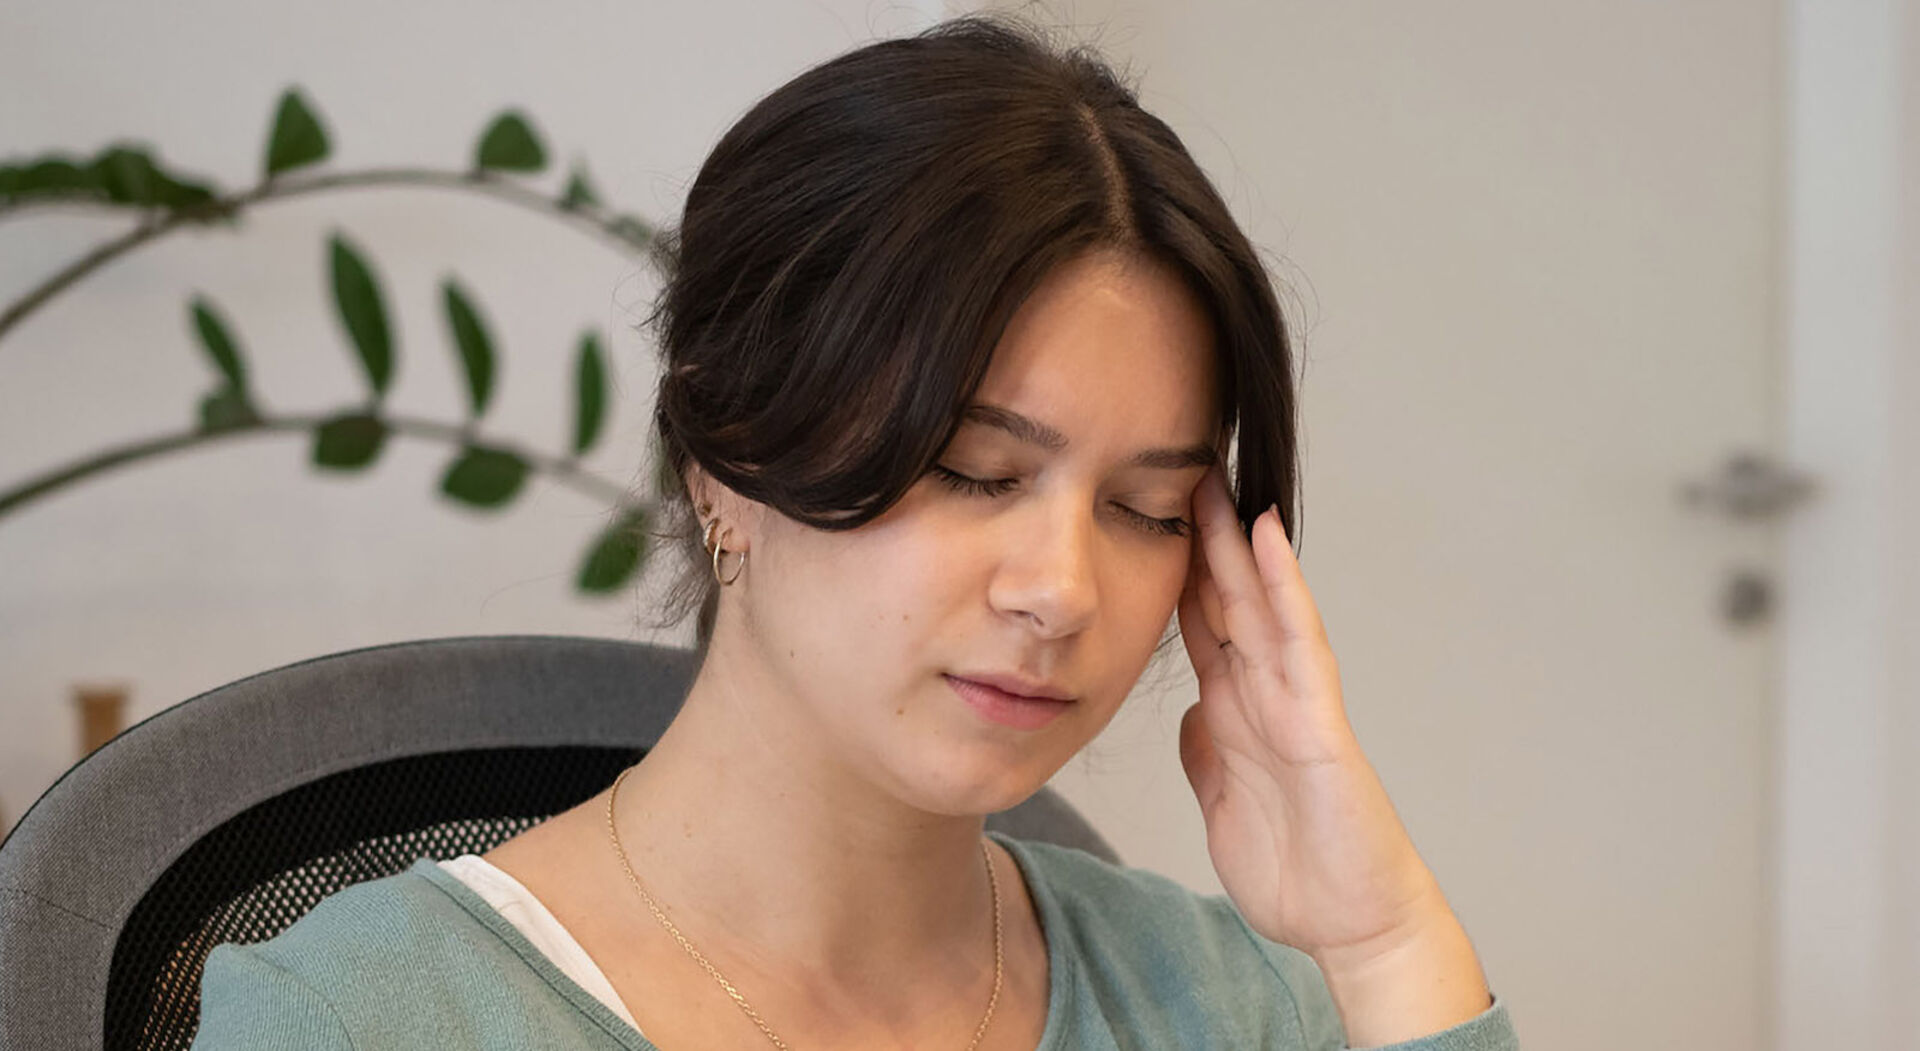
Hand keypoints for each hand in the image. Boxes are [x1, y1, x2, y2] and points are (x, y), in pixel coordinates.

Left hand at [1176, 466, 1491, 1042]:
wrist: (1353, 925)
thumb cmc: (1298, 869)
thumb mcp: (1222, 803)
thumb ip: (1207, 754)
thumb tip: (1190, 713)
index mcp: (1236, 711)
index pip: (1199, 623)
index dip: (1172, 569)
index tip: (1140, 513)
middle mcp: (1264, 693)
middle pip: (1225, 596)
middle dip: (1199, 535)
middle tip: (1172, 467)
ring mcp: (1295, 700)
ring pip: (1260, 601)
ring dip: (1238, 540)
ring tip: (1214, 478)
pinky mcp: (1320, 720)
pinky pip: (1298, 639)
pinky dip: (1283, 587)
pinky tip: (1266, 539)